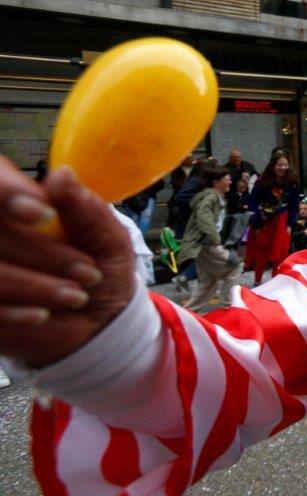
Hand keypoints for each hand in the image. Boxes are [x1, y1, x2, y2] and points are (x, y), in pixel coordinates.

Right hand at [0, 159, 136, 366]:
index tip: (41, 212)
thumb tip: (63, 175)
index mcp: (19, 202)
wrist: (98, 320)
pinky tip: (42, 316)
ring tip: (77, 296)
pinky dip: (15, 313)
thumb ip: (84, 208)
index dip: (7, 192)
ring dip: (35, 286)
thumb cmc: (101, 267)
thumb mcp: (107, 237)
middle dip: (43, 253)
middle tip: (89, 272)